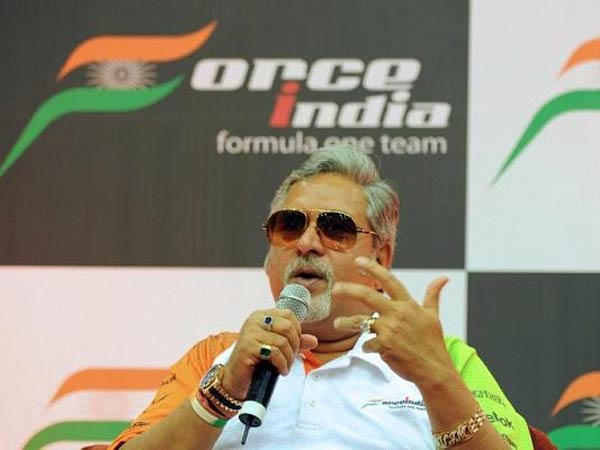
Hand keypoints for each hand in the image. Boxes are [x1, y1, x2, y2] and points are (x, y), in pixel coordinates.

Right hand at [220, 309, 317, 399]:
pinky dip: (282, 364)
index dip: (297, 331)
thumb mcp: (278, 348)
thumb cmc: (256, 362)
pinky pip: (274, 352)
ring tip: (284, 367)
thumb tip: (313, 340)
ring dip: (288, 358)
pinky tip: (279, 370)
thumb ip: (294, 342)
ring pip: (283, 341)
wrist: (236, 379)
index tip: (293, 346)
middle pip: (288, 327)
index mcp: (262, 315)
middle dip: (294, 346)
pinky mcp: (248, 347)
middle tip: (290, 359)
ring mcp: (250, 332)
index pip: (289, 315)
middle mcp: (254, 320)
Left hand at [332, 256, 452, 386]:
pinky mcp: (384, 346)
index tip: (358, 261)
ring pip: (360, 322)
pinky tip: (372, 350)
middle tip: (335, 289)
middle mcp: (397, 314)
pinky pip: (367, 344)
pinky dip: (368, 347)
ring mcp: (390, 330)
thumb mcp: (433, 316)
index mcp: (408, 305)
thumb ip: (433, 295)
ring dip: (346, 323)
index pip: (389, 280)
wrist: (434, 370)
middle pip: (367, 296)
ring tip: (337, 324)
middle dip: (349, 290)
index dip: (373, 268)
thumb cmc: (433, 343)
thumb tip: (443, 278)